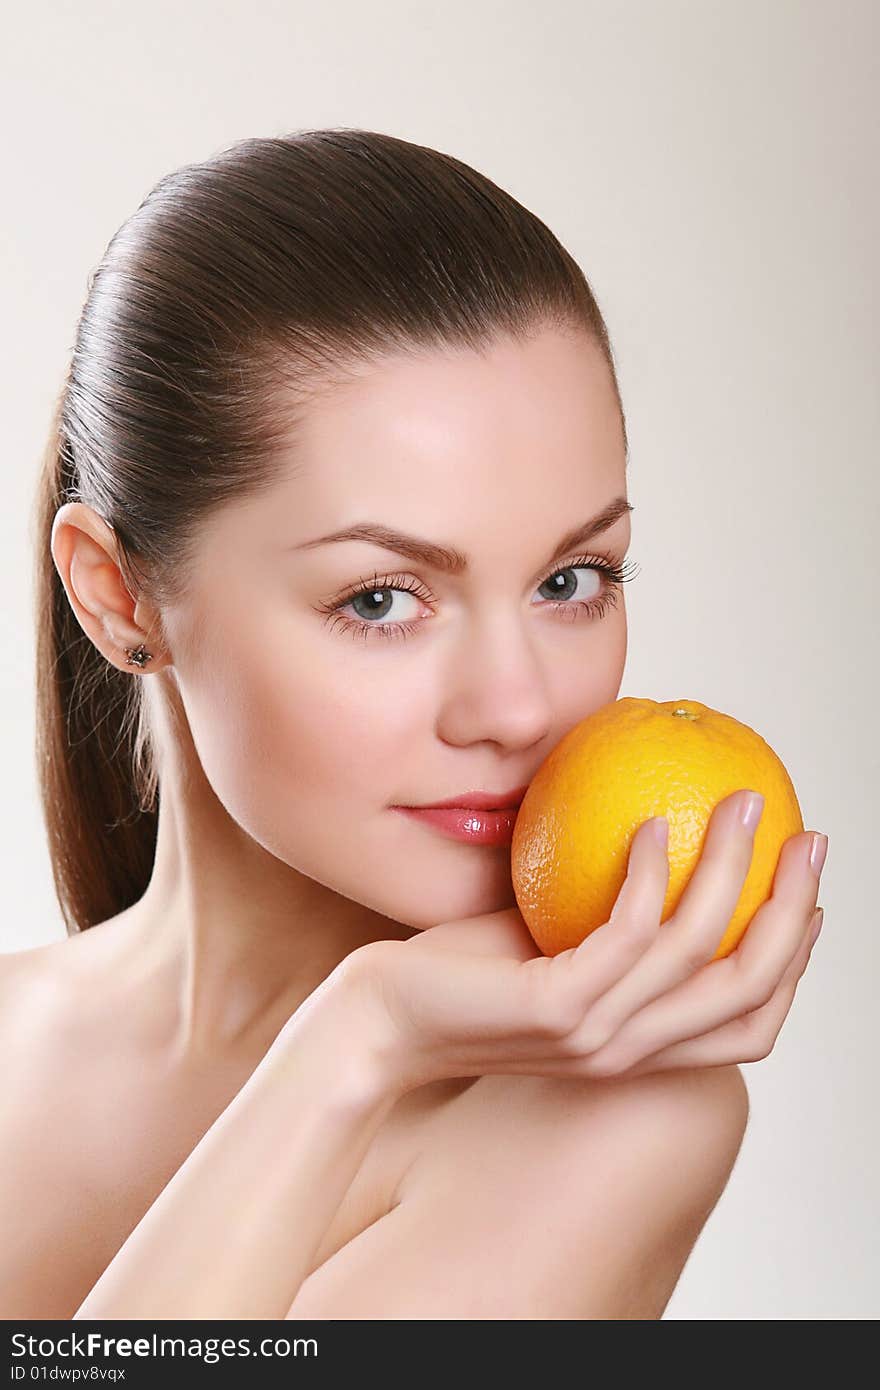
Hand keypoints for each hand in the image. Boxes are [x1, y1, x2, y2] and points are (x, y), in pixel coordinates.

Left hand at [349, 789, 827, 1091]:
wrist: (377, 1024)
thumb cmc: (456, 976)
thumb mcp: (547, 947)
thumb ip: (601, 920)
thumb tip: (649, 834)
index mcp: (637, 1049)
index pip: (749, 1025)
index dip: (793, 962)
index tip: (809, 894)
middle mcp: (629, 1053)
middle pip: (749, 988)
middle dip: (794, 910)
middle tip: (810, 838)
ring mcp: (596, 1035)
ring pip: (701, 952)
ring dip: (733, 869)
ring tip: (743, 803)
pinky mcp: (557, 1007)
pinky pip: (627, 932)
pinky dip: (651, 875)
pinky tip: (650, 825)